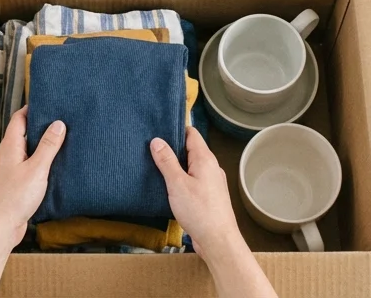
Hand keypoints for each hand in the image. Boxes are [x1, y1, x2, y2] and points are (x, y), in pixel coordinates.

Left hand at [0, 107, 64, 247]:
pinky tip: (54, 166)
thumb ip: (48, 146)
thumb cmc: (13, 198)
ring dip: (42, 145)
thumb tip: (58, 123)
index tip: (48, 101)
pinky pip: (30, 165)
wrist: (0, 228)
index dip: (32, 108)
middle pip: (24, 132)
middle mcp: (9, 155)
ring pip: (28, 150)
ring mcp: (11, 169)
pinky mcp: (16, 183)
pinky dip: (41, 162)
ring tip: (62, 140)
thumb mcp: (37, 169)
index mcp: (10, 146)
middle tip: (61, 119)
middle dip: (41, 125)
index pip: (19, 118)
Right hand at [150, 127, 240, 254]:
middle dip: (173, 149)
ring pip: (192, 167)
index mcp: (205, 159)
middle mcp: (211, 168)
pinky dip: (182, 180)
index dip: (175, 130)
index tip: (159, 131)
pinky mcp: (209, 196)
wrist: (218, 240)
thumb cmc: (200, 212)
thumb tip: (157, 141)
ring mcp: (212, 182)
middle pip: (191, 149)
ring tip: (157, 168)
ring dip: (177, 167)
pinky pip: (194, 180)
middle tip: (152, 150)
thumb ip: (167, 161)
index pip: (191, 134)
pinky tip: (170, 188)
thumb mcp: (177, 184)